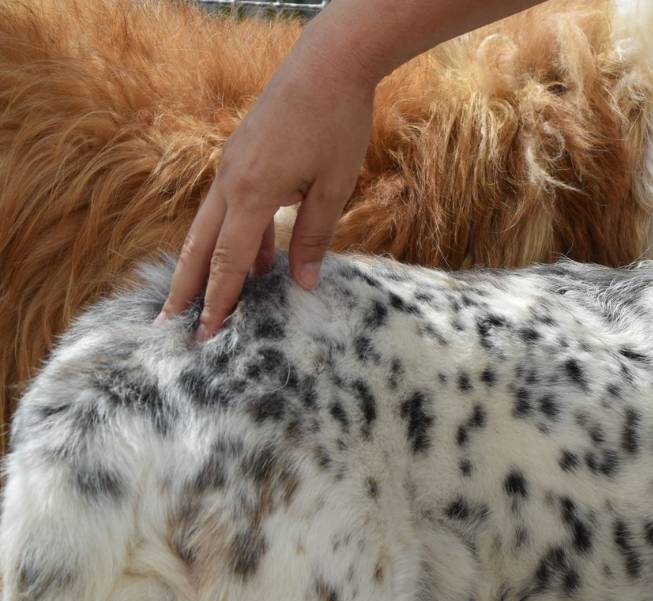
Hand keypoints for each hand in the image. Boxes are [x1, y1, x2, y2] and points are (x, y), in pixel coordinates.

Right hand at [158, 42, 374, 338]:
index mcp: (252, 192)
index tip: (206, 335)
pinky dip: (237, 237)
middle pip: (199, 246)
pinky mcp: (242, 156)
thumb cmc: (337, 124)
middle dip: (186, 288)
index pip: (228, 261)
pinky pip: (231, 207)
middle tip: (168, 325)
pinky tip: (258, 262)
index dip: (218, 301)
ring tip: (205, 302)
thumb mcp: (333, 188)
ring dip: (206, 263)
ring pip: (211, 225)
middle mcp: (231, 180)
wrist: (328, 65)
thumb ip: (314, 237)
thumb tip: (304, 284)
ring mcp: (232, 166)